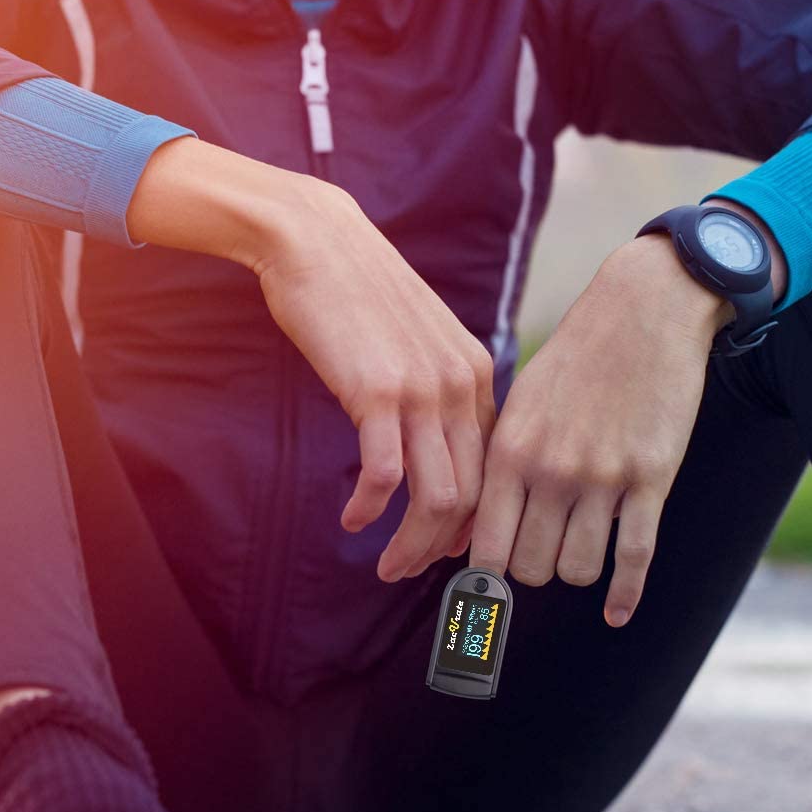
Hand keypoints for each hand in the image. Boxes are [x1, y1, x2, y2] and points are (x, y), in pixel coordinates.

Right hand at [251, 179, 496, 581]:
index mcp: (480, 374)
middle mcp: (461, 385)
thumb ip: (437, 386)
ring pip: (438, 497)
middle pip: (473, 494)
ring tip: (387, 566)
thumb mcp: (420, 338)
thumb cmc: (359, 290)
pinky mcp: (375, 392)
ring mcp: (421, 389)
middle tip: (413, 572)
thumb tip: (435, 445)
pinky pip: (384, 476)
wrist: (316, 239)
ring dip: (412, 545)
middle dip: (445, 548)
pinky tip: (351, 519)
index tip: (448, 548)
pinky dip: (369, 509)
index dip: (474, 520)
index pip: (495, 469)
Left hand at [467, 235, 731, 626]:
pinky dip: (624, 595)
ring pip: (578, 569)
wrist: (643, 313)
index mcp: (509, 451)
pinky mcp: (651, 478)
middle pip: (530, 568)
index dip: (486, 574)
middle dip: (534, 570)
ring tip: (580, 547)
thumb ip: (501, 462)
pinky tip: (615, 613)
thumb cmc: (575, 360)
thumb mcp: (521, 403)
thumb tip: (478, 527)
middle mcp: (550, 470)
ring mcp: (603, 477)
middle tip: (543, 551)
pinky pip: (634, 557)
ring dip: (577, 571)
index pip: (485, 546)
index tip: (490, 581)